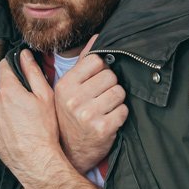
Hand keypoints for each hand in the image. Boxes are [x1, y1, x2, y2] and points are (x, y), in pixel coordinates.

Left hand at [0, 50, 62, 182]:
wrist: (36, 161)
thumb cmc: (44, 131)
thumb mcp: (45, 97)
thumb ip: (33, 72)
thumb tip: (24, 55)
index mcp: (8, 91)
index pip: (5, 67)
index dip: (13, 66)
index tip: (19, 70)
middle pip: (2, 89)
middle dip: (14, 93)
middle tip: (29, 106)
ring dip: (7, 108)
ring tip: (23, 121)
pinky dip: (1, 122)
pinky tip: (15, 130)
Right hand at [54, 35, 127, 172]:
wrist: (70, 151)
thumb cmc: (71, 116)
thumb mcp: (69, 89)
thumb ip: (83, 62)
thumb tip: (97, 37)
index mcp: (65, 85)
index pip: (96, 61)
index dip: (101, 70)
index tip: (95, 82)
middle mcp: (74, 98)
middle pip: (110, 76)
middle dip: (110, 86)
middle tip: (100, 99)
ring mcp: (88, 114)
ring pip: (119, 92)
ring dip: (116, 101)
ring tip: (104, 109)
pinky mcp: (102, 128)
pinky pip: (124, 110)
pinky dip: (120, 115)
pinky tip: (109, 121)